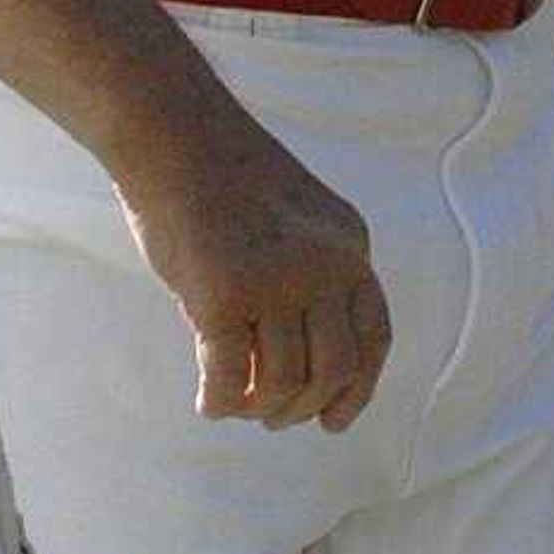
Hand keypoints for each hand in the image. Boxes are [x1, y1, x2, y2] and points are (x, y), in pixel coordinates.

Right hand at [115, 107, 389, 432]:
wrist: (176, 134)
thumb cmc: (225, 177)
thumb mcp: (297, 220)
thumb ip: (311, 275)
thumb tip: (298, 366)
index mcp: (350, 243)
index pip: (376, 334)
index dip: (360, 387)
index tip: (335, 420)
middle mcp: (326, 264)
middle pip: (336, 368)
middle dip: (306, 407)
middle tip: (273, 418)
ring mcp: (278, 281)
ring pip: (286, 384)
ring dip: (262, 409)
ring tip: (238, 404)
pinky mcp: (224, 296)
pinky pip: (231, 382)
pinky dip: (221, 404)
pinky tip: (208, 402)